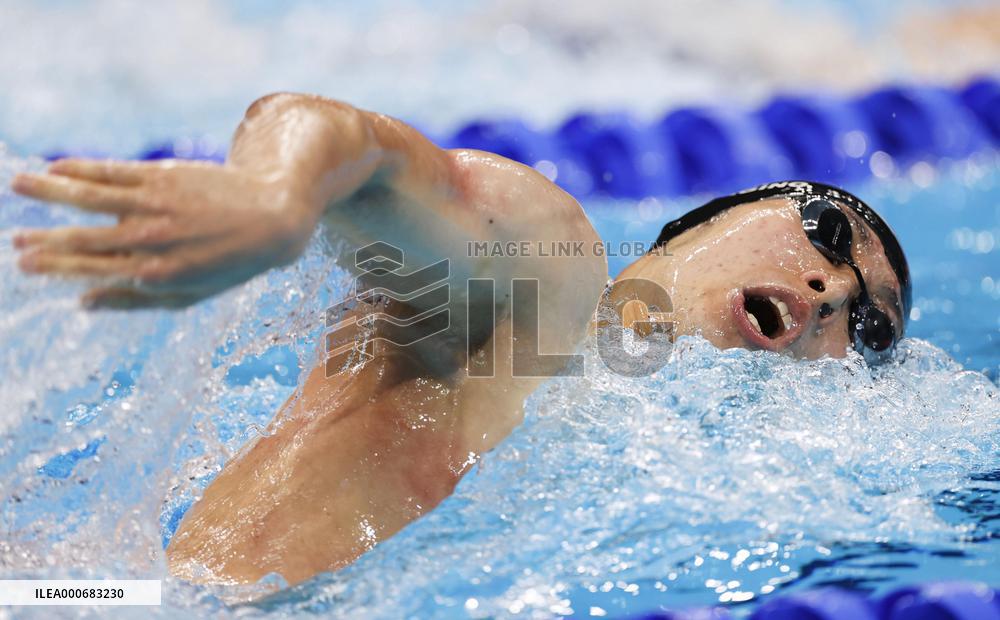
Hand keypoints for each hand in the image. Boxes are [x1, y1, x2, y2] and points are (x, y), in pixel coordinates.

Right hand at [11, 158, 316, 308]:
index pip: (93, 270)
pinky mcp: (164, 175)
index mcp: (157, 274)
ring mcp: (157, 204)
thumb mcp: (188, 294)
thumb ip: (134, 299)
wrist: (273, 218)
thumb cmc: (229, 262)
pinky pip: (114, 170)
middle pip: (85, 238)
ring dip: (51, 190)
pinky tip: (57, 167)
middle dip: (46, 241)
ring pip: (92, 196)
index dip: (56, 266)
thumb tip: (81, 303)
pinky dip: (83, 168)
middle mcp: (153, 239)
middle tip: (15, 242)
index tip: (24, 264)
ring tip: (19, 184)